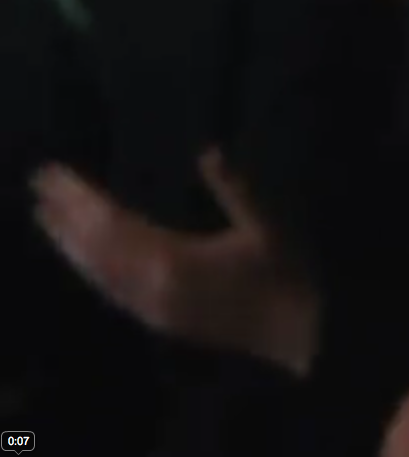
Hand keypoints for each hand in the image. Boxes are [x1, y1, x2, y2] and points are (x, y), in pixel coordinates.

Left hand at [31, 149, 319, 374]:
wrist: (295, 334)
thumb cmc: (283, 276)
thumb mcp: (265, 227)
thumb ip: (235, 190)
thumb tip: (209, 150)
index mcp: (173, 261)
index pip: (112, 224)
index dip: (80, 198)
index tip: (53, 172)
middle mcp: (150, 287)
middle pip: (96, 248)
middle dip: (65, 216)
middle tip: (38, 185)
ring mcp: (151, 308)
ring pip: (97, 273)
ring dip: (69, 243)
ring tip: (46, 216)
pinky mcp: (159, 319)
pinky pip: (111, 291)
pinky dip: (89, 269)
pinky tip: (82, 258)